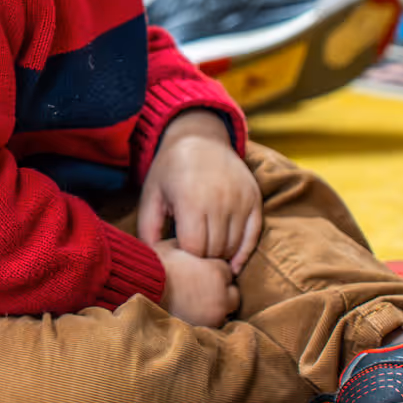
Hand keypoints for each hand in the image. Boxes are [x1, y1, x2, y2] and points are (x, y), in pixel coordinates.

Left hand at [138, 111, 260, 272]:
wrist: (200, 139)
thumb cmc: (171, 170)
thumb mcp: (152, 194)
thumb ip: (147, 228)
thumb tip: (151, 259)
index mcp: (191, 199)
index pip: (194, 247)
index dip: (184, 255)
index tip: (176, 251)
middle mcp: (220, 200)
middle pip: (214, 250)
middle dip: (201, 259)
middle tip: (190, 255)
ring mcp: (240, 199)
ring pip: (233, 247)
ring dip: (220, 256)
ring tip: (205, 252)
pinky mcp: (254, 199)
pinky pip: (253, 236)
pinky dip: (244, 254)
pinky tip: (233, 264)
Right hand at [157, 238, 238, 326]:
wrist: (142, 289)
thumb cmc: (156, 265)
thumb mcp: (175, 246)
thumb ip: (192, 245)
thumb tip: (194, 240)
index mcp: (217, 270)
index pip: (227, 270)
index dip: (214, 270)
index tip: (203, 271)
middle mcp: (222, 292)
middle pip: (233, 291)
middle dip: (222, 289)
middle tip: (205, 288)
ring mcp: (216, 311)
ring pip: (228, 308)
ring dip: (218, 304)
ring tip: (201, 301)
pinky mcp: (207, 325)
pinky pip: (216, 322)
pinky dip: (209, 317)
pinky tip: (196, 310)